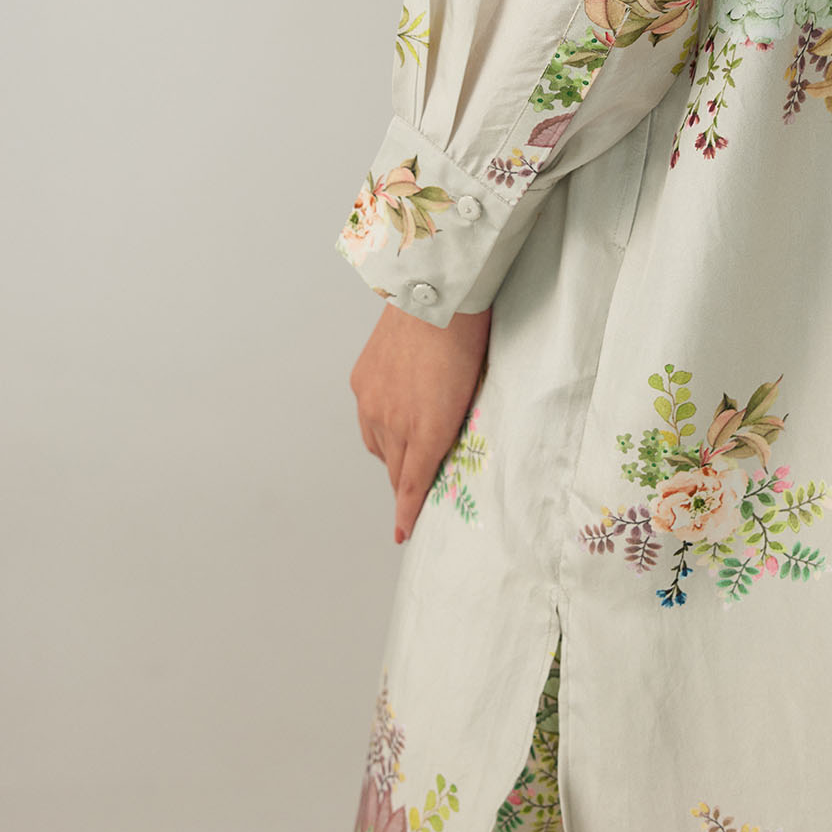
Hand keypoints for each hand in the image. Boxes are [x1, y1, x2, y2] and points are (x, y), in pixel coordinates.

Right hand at [349, 301, 491, 542]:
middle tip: (415, 484)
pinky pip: (367, 419)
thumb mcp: (470, 394)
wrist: (433, 298)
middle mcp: (394, 423)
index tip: (403, 534)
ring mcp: (373, 403)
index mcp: (428, 430)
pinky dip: (379, 423)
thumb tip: (445, 448)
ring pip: (377, 446)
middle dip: (405, 482)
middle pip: (394, 470)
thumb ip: (453, 428)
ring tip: (411, 438)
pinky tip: (394, 410)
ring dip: (392, 451)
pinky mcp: (361, 383)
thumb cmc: (466, 342)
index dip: (407, 512)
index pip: (411, 485)